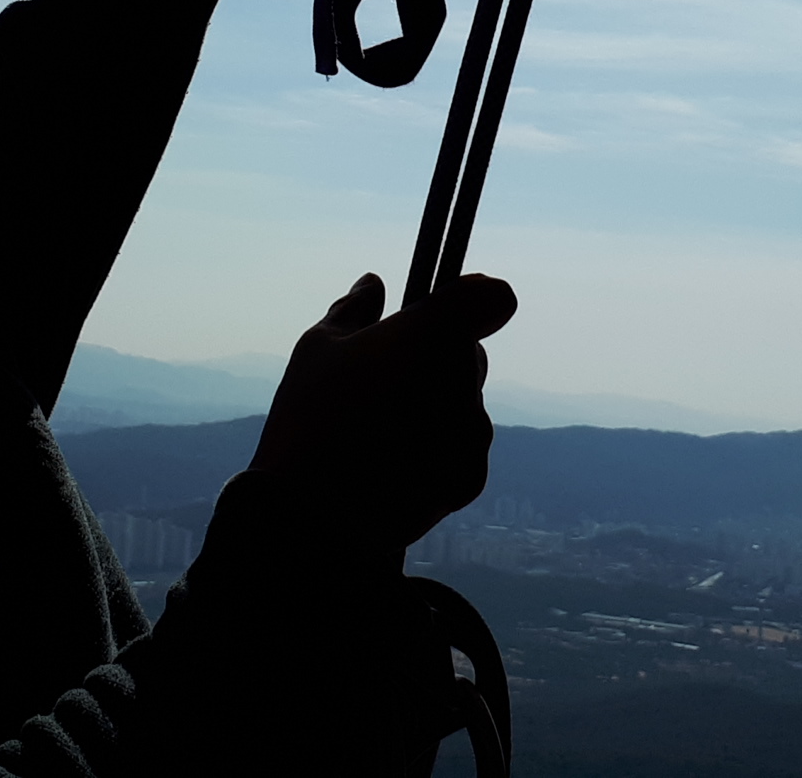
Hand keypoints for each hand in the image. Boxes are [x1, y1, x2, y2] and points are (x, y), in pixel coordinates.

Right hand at [249, 271, 516, 553]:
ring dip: (436, 410)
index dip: (473, 302)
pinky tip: (390, 467)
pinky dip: (438, 455)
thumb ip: (353, 309)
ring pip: (465, 406)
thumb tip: (372, 284)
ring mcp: (473, 434)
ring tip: (377, 434)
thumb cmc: (309, 418)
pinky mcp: (470, 480)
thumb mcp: (318, 348)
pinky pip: (462, 453)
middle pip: (470, 355)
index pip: (493, 298)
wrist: (309, 518)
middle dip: (437, 361)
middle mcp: (466, 380)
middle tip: (382, 383)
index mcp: (435, 334)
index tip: (441, 315)